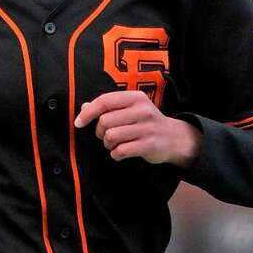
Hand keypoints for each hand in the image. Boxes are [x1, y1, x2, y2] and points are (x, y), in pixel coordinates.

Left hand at [74, 91, 200, 166]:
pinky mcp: (149, 145)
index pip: (105, 101)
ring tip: (115, 144)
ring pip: (111, 137)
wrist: (174, 138)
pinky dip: (116, 154)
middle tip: (107, 136)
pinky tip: (121, 153)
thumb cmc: (146, 123)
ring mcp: (147, 128)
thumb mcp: (130, 109)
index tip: (78, 123)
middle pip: (105, 121)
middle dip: (100, 133)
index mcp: (135, 97)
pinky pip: (121, 151)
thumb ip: (108, 107)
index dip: (88, 113)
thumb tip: (84, 107)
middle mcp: (142, 110)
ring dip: (108, 144)